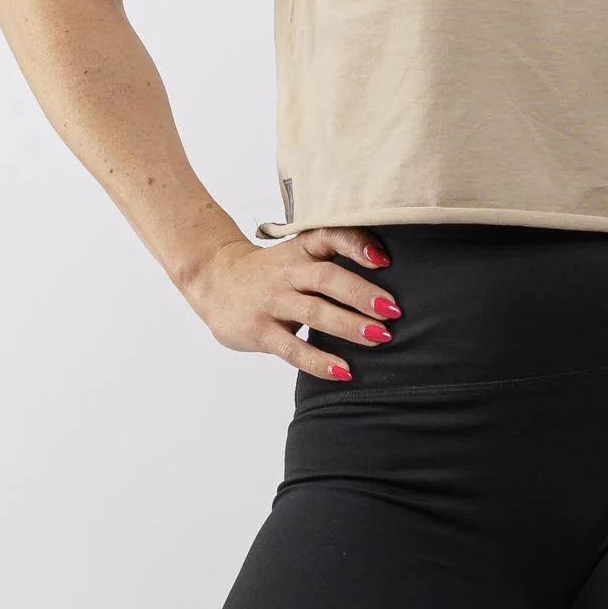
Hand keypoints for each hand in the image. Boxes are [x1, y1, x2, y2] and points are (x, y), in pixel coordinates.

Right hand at [181, 227, 399, 379]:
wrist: (213, 279)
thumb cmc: (270, 270)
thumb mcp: (297, 254)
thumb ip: (331, 260)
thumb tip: (387, 276)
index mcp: (300, 249)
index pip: (329, 237)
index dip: (357, 245)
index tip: (385, 259)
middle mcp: (287, 272)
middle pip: (326, 278)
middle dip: (361, 294)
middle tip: (393, 309)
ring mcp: (272, 302)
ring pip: (313, 312)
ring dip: (348, 326)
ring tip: (379, 337)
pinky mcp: (259, 331)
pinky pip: (292, 348)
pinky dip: (319, 361)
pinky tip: (343, 371)